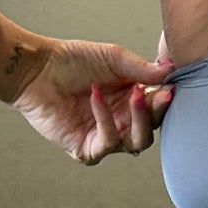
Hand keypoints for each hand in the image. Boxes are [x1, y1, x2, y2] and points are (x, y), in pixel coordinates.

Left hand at [6, 38, 174, 163]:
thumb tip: (171, 71)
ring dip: (139, 119)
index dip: (165, 101)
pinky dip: (105, 119)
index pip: (156, 109)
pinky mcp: (86, 149)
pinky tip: (96, 96)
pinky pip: (107, 142)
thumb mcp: (113, 58)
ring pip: (136, 142)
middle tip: (158, 94)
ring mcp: (104, 137)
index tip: (171, 88)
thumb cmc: (70, 61)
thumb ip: (142, 68)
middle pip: (151, 129)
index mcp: (129, 101)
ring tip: (133, 93)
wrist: (36, 69)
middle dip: (156, 112)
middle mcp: (120, 122)